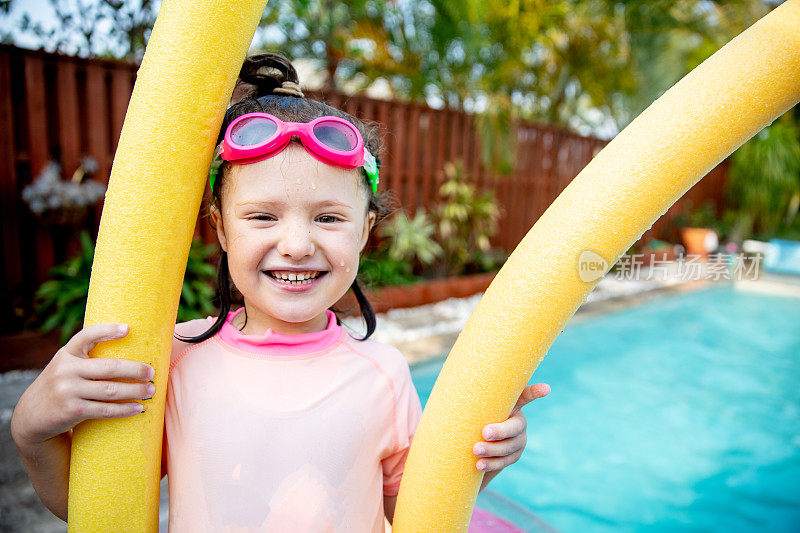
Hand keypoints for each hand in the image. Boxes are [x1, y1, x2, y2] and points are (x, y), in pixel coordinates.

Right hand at [10, 323, 155, 446]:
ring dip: (135, 391)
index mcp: (66, 354)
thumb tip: (128, 346)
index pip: (86, 336)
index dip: (107, 331)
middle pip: (109, 368)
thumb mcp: (66, 367)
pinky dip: (124, 409)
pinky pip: (105, 410)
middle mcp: (65, 370)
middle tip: (152, 372)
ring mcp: (68, 391)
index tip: (127, 329)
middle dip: (135, 370)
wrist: (31, 416)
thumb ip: (86, 358)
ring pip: (111, 390)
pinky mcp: (72, 411)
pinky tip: (138, 408)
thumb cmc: (60, 386)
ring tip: (151, 391)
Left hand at [473, 383, 550, 472]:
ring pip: (509, 446)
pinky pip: (505, 461)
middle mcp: (518, 420)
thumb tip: (452, 376)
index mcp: (509, 404)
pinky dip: (491, 463)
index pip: (524, 395)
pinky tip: (479, 464)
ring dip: (492, 450)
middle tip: (484, 433)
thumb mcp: (471, 407)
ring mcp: (518, 439)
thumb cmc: (468, 419)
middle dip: (500, 431)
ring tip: (475, 450)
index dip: (535, 392)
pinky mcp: (514, 455)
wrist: (470, 446)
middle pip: (514, 426)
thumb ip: (470, 397)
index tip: (546, 389)